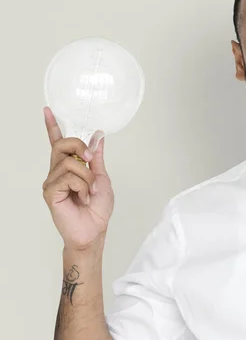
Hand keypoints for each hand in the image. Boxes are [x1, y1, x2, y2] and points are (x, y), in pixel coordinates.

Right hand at [42, 107, 113, 250]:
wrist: (94, 230)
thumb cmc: (97, 208)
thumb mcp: (102, 178)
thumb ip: (97, 158)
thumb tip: (98, 137)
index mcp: (70, 166)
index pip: (58, 142)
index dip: (52, 126)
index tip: (48, 110)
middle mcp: (57, 171)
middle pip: (62, 144)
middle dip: (79, 147)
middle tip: (91, 160)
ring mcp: (52, 180)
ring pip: (69, 162)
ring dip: (87, 176)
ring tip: (89, 192)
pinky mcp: (50, 191)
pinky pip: (67, 177)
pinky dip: (81, 186)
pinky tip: (81, 198)